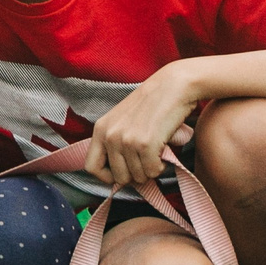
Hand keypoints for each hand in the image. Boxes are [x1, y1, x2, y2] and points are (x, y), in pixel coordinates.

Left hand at [84, 66, 196, 190]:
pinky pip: (152, 171)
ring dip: (151, 169)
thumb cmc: (152, 104)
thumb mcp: (122, 121)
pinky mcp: (145, 144)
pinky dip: (161, 166)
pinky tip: (163, 151)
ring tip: (156, 151)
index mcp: (100, 129)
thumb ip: (115, 144)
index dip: (108, 177)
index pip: (91, 168)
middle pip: (119, 177)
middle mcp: (110, 135)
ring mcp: (127, 140)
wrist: (173, 86)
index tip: (123, 172)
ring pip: (138, 176)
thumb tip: (120, 179)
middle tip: (147, 160)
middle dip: (136, 174)